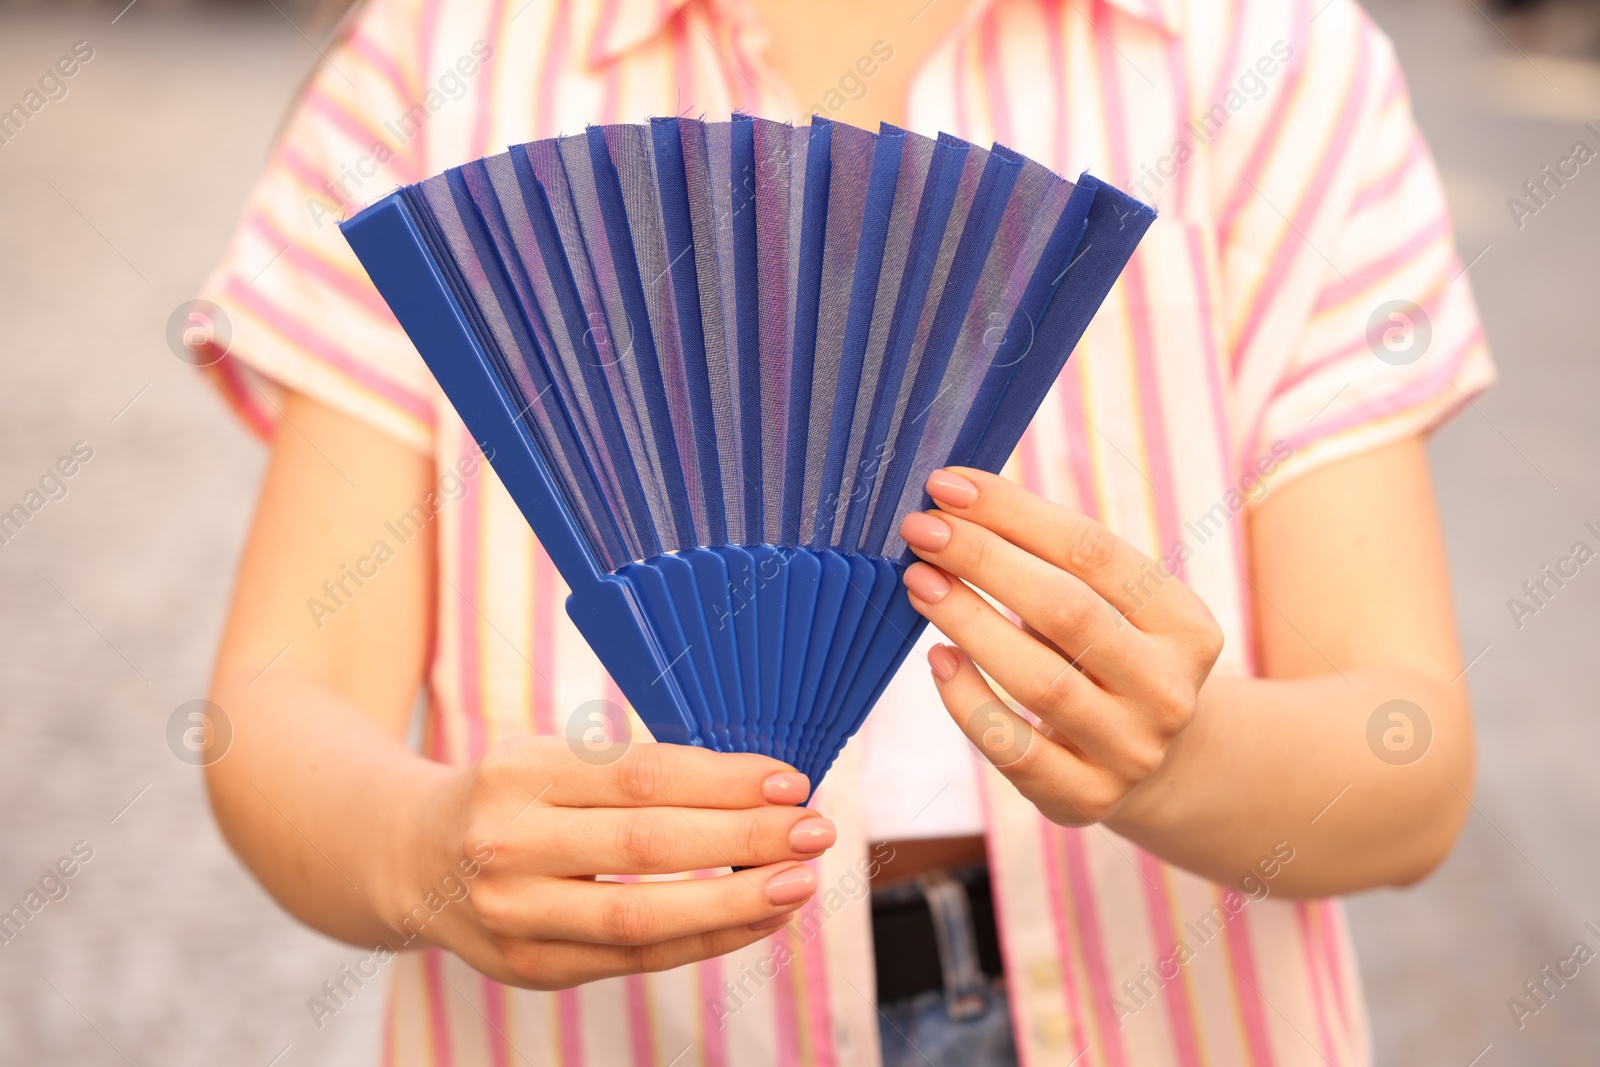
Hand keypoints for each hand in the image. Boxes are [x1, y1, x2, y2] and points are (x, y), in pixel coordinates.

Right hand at [402, 738, 834, 989]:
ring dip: (734, 902)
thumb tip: (756, 786)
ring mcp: (513, 914)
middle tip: (813, 830)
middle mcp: (507, 843)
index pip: (641, 776)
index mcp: (519, 772)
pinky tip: (757, 919)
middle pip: (648, 846)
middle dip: (745, 841)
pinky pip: (633, 959)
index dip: (724, 781)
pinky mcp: (529, 968)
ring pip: (642, 916)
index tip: (790, 781)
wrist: (409, 858)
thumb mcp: (550, 756)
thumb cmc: (510, 796)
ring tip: (798, 882)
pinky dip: (704, 941)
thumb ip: (632, 771)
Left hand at [897, 467, 1223, 826]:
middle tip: (922, 529)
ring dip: (968, 621)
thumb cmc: (1108, 657)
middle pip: (1067, 611)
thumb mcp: (1108, 604)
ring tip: (918, 582)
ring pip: (1039, 680)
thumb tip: (955, 499)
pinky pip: (1014, 747)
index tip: (947, 485)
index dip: (1014, 513)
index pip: (1094, 552)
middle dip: (984, 561)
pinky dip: (968, 700)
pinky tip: (938, 659)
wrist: (1154, 761)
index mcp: (1185, 623)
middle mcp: (1169, 689)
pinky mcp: (1085, 797)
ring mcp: (1131, 750)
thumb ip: (1050, 557)